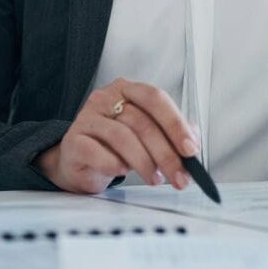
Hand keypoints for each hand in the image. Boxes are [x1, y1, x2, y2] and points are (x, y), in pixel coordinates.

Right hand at [34, 78, 199, 194]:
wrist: (77, 161)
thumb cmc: (113, 145)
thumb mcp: (143, 134)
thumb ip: (168, 132)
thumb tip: (193, 140)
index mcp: (126, 90)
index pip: (154, 98)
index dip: (175, 122)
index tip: (190, 148)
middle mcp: (105, 98)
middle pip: (141, 121)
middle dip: (165, 153)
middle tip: (179, 175)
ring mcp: (87, 117)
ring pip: (122, 137)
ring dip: (144, 162)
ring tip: (154, 178)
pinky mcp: (73, 140)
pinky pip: (97, 152)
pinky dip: (114, 164)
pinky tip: (122, 171)